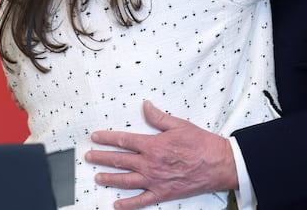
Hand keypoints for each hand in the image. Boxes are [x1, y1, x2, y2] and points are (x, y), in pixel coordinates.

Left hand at [85, 100, 237, 208]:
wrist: (218, 164)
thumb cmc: (200, 144)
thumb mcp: (179, 124)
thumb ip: (158, 117)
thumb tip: (145, 106)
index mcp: (153, 145)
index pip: (124, 140)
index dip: (107, 138)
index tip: (96, 137)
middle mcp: (150, 164)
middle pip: (119, 160)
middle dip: (101, 158)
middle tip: (89, 156)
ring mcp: (154, 180)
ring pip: (125, 180)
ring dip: (109, 178)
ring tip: (97, 177)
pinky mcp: (162, 193)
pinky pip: (141, 201)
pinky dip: (127, 204)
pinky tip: (116, 205)